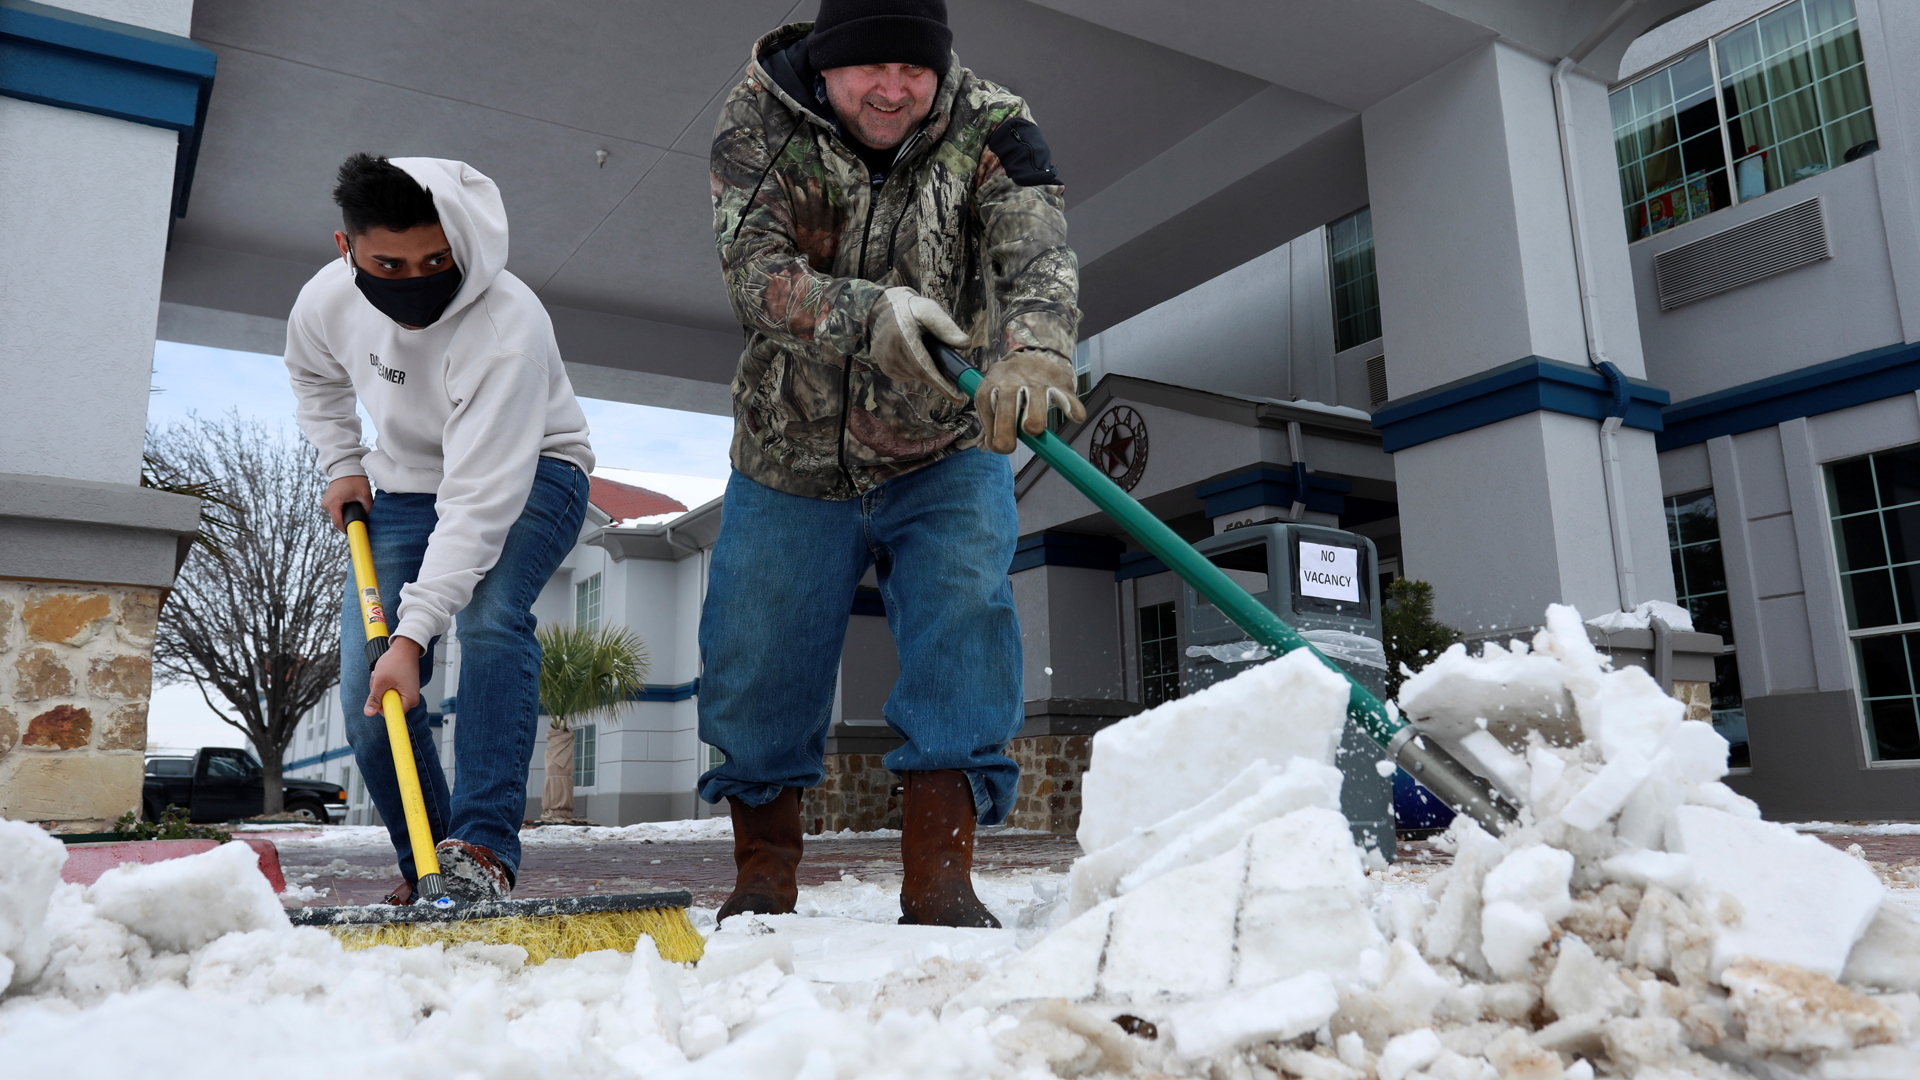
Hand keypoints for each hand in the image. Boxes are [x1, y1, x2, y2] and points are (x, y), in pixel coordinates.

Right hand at [323, 475, 372, 531]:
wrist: (345, 468)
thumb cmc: (354, 479)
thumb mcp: (364, 494)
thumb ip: (368, 508)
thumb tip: (369, 519)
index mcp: (333, 503)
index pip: (338, 522)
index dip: (347, 529)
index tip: (356, 532)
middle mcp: (326, 504)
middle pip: (337, 520)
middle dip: (348, 521)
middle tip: (360, 521)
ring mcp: (326, 502)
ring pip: (336, 516)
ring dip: (345, 516)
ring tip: (356, 512)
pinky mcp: (328, 500)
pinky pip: (335, 510)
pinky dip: (342, 511)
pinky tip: (350, 508)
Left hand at [365, 636, 422, 716]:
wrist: (404, 648)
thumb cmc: (396, 661)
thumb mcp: (381, 681)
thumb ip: (374, 698)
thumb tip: (368, 713)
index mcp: (409, 700)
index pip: (392, 715)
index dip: (382, 709)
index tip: (379, 704)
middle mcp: (410, 699)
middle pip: (387, 706)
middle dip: (379, 695)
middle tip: (379, 681)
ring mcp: (407, 693)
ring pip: (386, 699)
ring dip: (380, 688)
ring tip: (382, 676)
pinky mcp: (403, 689)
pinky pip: (389, 692)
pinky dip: (383, 685)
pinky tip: (384, 675)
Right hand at [868, 287, 969, 404]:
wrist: (884, 309)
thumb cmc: (912, 310)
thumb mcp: (930, 311)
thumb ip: (946, 327)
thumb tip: (965, 345)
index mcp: (904, 338)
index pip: (925, 368)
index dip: (942, 385)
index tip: (959, 398)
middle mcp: (892, 353)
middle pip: (923, 375)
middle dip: (940, 377)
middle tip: (951, 368)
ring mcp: (886, 363)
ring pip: (916, 376)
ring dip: (926, 369)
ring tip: (924, 349)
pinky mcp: (885, 368)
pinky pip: (907, 375)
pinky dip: (915, 369)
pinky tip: (913, 354)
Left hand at [974, 349, 1084, 453]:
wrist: (1034, 353)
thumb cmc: (1010, 383)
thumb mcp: (992, 394)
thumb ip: (989, 421)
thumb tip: (984, 447)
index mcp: (992, 385)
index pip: (986, 411)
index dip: (991, 434)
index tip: (998, 446)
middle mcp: (1013, 382)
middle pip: (1008, 410)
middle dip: (1006, 435)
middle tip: (1009, 447)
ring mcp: (1037, 382)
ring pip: (1036, 407)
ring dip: (1035, 423)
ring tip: (1034, 429)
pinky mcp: (1059, 383)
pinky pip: (1069, 400)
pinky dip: (1074, 411)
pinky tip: (1074, 418)